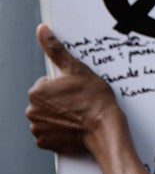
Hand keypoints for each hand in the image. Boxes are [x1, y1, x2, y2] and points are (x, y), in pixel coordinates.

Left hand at [27, 24, 125, 154]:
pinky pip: (49, 133)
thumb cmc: (94, 100)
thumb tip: (42, 31)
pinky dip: (58, 130)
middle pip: (45, 101)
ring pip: (46, 116)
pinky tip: (72, 126)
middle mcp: (32, 110)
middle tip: (78, 102)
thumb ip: (56, 50)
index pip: (46, 84)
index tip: (75, 90)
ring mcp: (38, 128)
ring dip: (58, 115)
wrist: (104, 128)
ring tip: (77, 114)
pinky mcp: (45, 142)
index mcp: (37, 91)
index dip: (63, 86)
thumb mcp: (77, 69)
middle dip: (58, 101)